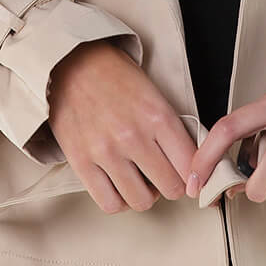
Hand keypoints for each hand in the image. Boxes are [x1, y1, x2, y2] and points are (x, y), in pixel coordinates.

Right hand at [46, 39, 197, 214]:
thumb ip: (172, 127)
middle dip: (171, 184)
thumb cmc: (114, 75)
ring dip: (145, 195)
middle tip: (164, 175)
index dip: (194, 173)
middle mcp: (134, 136)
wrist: (72, 62)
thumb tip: (189, 162)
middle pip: (171, 187)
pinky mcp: (82, 162)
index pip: (191, 164)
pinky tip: (119, 185)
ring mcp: (106, 151)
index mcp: (158, 115)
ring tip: (140, 180)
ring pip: (141, 201)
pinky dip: (118, 200)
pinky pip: (109, 203)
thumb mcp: (154, 93)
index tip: (188, 174)